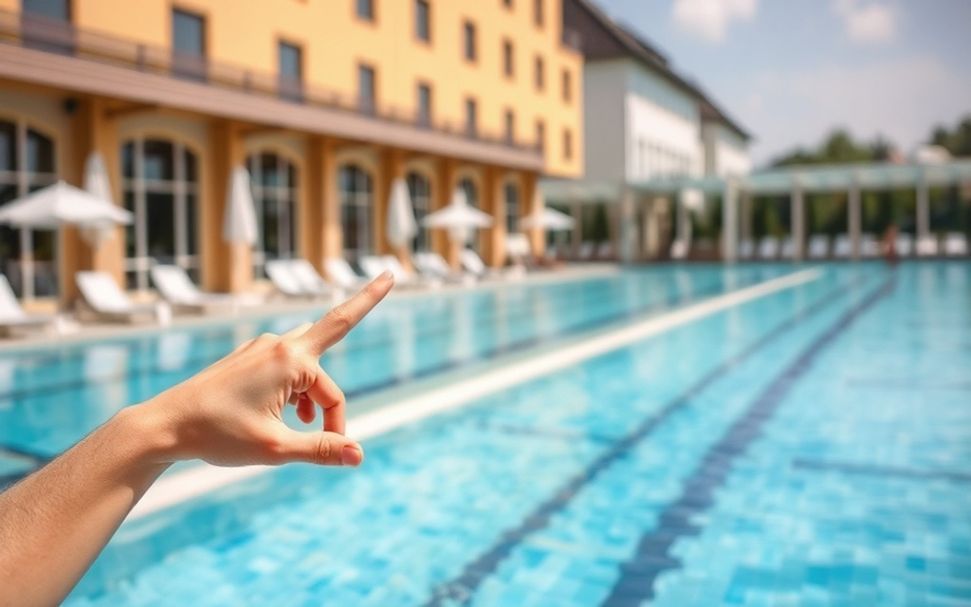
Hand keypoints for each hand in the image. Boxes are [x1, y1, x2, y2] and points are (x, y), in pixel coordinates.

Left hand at [140, 272, 393, 467]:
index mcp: (289, 360)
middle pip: (334, 327)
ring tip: (307, 420)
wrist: (164, 425)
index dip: (337, 427)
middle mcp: (278, 344)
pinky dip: (295, 387)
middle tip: (389, 274)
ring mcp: (261, 346)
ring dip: (316, 386)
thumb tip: (359, 454)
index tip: (332, 452)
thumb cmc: (217, 435)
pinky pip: (287, 365)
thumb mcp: (274, 448)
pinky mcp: (248, 356)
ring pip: (308, 357)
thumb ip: (320, 448)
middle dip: (364, 303)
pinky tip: (285, 414)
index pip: (333, 395)